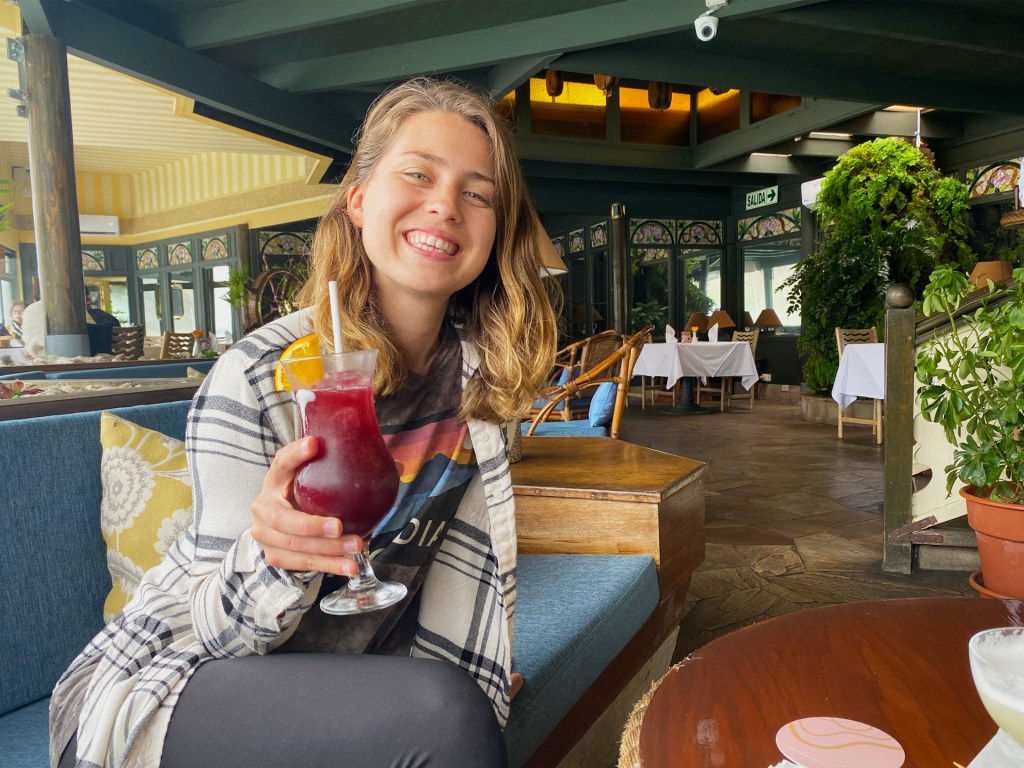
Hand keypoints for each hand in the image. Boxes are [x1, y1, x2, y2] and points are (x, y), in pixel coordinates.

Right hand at [251, 436, 361, 576]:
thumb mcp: (318, 479)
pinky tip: (349, 567)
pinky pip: (301, 564)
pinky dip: (328, 566)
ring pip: (294, 546)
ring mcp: (265, 534)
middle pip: (284, 519)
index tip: (314, 444)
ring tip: (356, 547)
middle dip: (312, 525)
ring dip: (327, 550)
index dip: (295, 453)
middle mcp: (264, 505)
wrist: (282, 524)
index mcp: (276, 478)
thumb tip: (398, 465)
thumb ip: (347, 469)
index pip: (282, 461)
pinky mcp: (274, 555)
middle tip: (340, 526)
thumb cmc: (307, 495)